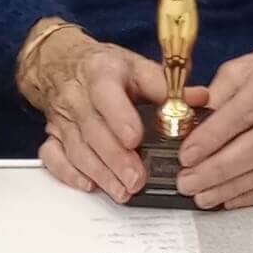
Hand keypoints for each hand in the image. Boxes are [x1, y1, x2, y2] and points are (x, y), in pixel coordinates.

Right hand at [20, 23, 205, 203]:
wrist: (63, 61)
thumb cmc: (106, 68)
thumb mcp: (136, 66)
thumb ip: (166, 85)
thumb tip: (199, 100)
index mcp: (100, 72)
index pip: (105, 92)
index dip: (119, 116)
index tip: (135, 139)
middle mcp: (77, 94)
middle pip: (92, 128)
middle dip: (115, 158)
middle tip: (137, 180)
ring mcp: (63, 117)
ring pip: (76, 147)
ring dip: (100, 172)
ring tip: (123, 191)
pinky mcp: (53, 134)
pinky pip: (53, 156)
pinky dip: (68, 173)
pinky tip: (89, 184)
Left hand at [176, 33, 252, 209]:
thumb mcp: (245, 65)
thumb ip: (217, 91)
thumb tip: (189, 114)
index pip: (240, 114)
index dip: (211, 137)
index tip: (187, 153)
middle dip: (218, 170)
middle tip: (189, 181)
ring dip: (233, 187)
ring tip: (204, 195)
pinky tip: (232, 199)